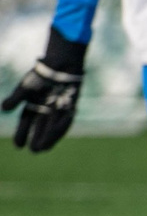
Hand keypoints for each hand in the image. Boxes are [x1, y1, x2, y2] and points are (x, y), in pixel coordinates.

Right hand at [4, 29, 85, 152]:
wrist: (61, 64)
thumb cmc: (41, 75)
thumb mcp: (25, 88)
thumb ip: (16, 99)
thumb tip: (4, 109)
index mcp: (33, 105)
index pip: (26, 123)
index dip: (22, 134)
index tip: (18, 146)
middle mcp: (45, 109)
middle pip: (40, 128)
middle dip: (37, 139)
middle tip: (34, 151)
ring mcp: (58, 109)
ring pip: (52, 127)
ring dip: (48, 137)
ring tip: (43, 148)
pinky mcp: (70, 106)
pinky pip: (65, 120)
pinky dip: (60, 128)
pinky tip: (55, 135)